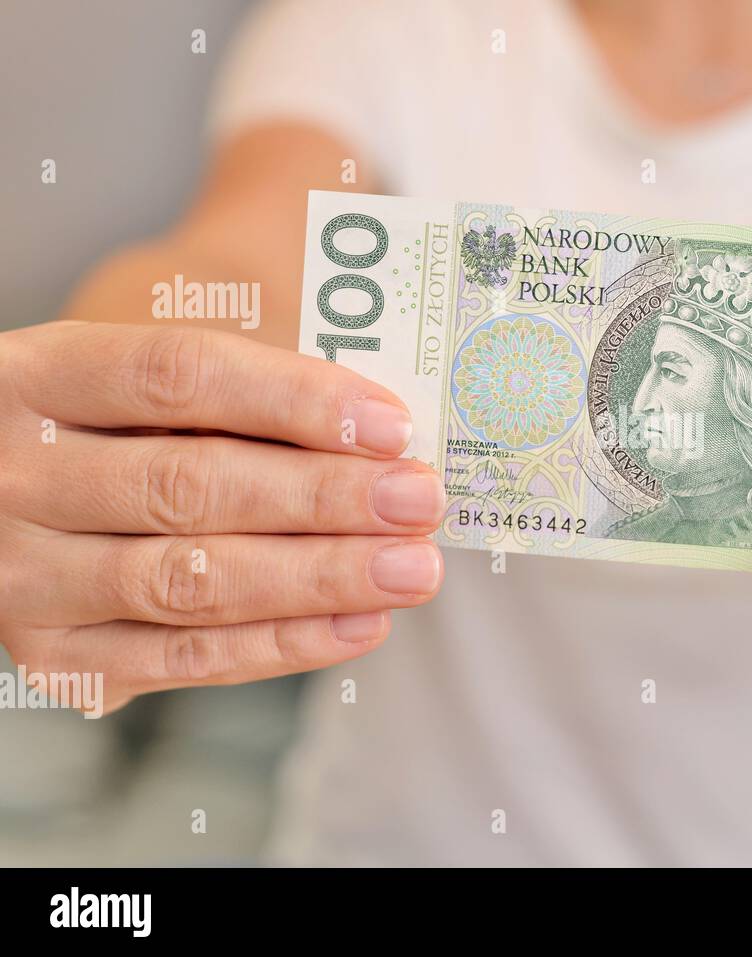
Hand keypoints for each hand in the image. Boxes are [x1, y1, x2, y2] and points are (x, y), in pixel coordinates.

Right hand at [0, 321, 444, 714]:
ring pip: (188, 581)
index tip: (391, 425)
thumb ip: (253, 397)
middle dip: (324, 498)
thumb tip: (385, 441)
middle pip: (187, 486)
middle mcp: (15, 474)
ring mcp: (23, 574)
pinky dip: (283, 644)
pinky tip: (361, 622)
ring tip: (410, 568)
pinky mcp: (54, 656)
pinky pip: (184, 658)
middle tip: (419, 502)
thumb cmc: (122, 425)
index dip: (294, 400)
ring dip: (319, 578)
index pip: (177, 374)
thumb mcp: (157, 386)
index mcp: (39, 375)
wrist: (15, 492)